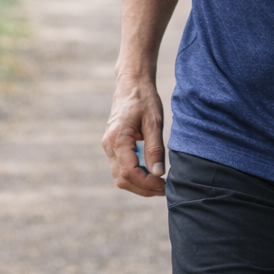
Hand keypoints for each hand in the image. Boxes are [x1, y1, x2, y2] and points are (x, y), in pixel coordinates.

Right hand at [101, 75, 166, 196]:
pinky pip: (121, 168)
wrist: (132, 85)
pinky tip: (151, 173)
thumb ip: (155, 149)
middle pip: (122, 179)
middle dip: (143, 188)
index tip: (164, 185)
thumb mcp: (154, 123)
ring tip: (159, 183)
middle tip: (164, 188)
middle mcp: (109, 144)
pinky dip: (135, 175)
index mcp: (118, 138)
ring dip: (139, 184)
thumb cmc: (144, 100)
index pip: (130, 172)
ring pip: (120, 176)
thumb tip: (158, 174)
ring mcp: (109, 146)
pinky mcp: (113, 146)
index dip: (147, 184)